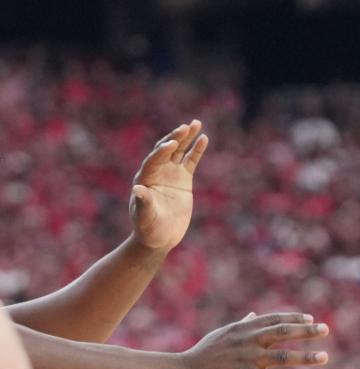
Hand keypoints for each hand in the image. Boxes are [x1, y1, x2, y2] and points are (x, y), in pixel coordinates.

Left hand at [129, 120, 208, 251]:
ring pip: (179, 151)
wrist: (159, 236)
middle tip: (186, 127)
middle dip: (175, 137)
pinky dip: (197, 150)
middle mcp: (157, 171)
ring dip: (187, 137)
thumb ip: (142, 203)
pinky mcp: (183, 179)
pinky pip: (190, 161)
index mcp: (145, 178)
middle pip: (166, 149)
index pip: (153, 160)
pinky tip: (204, 138)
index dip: (162, 151)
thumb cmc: (148, 228)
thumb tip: (137, 190)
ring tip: (196, 123)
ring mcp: (171, 174)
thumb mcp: (144, 217)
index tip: (172, 144)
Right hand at [180, 312, 329, 368]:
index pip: (275, 319)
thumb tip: (252, 315)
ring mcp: (248, 358)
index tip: (310, 318)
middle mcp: (249, 340)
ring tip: (324, 357)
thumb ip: (241, 324)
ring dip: (306, 357)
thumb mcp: (223, 334)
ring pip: (283, 356)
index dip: (294, 318)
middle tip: (326, 329)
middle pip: (284, 332)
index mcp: (244, 329)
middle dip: (307, 330)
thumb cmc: (203, 354)